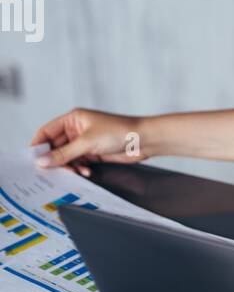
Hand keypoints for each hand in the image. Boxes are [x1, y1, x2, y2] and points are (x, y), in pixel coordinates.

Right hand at [30, 108, 147, 175]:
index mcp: (72, 119)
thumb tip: (41, 161)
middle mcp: (76, 129)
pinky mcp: (93, 153)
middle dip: (53, 160)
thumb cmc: (119, 131)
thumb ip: (63, 153)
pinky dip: (79, 168)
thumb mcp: (87, 143)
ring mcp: (84, 142)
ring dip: (68, 166)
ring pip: (66, 157)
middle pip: (55, 147)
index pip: (46, 131)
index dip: (38, 145)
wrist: (143, 140)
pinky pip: (78, 163)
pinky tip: (86, 171)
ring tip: (75, 171)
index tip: (32, 160)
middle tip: (50, 172)